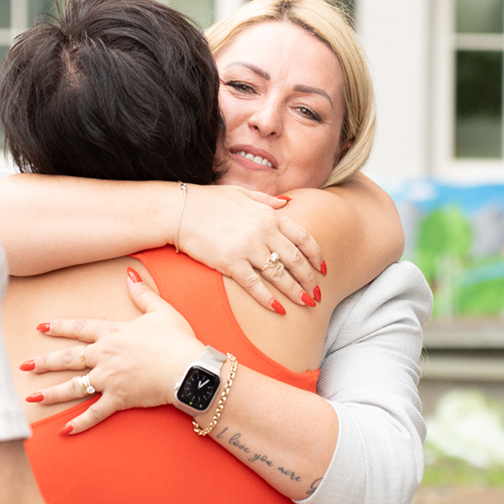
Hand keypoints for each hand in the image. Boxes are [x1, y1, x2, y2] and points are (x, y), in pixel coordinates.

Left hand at [23, 271, 206, 432]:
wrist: (188, 368)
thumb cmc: (177, 340)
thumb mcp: (161, 311)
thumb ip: (142, 293)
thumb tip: (129, 274)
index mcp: (113, 332)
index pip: (79, 328)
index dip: (59, 327)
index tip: (40, 327)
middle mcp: (105, 355)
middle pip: (68, 358)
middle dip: (44, 362)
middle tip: (24, 366)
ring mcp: (109, 378)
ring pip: (73, 386)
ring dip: (51, 393)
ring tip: (31, 398)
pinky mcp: (118, 398)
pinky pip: (94, 413)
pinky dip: (79, 423)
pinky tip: (64, 431)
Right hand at [174, 185, 325, 314]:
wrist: (180, 210)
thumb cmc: (209, 202)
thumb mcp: (242, 193)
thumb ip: (267, 200)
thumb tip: (286, 203)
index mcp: (269, 215)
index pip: (303, 237)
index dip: (316, 255)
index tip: (323, 268)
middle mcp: (264, 232)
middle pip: (296, 260)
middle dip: (309, 279)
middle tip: (317, 293)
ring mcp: (248, 248)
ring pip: (280, 275)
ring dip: (296, 292)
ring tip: (306, 303)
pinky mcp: (231, 263)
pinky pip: (255, 285)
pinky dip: (268, 299)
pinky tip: (279, 309)